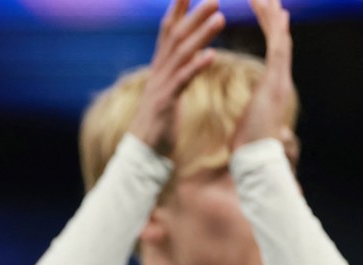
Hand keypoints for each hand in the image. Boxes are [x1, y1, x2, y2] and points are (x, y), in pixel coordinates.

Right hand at [129, 0, 225, 155]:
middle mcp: (159, 72)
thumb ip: (177, 73)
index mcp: (161, 68)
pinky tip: (212, 55)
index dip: (178, 10)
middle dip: (194, 15)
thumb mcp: (167, 93)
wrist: (142, 153)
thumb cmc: (158, 124)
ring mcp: (161, 86)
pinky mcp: (165, 103)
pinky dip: (196, 66)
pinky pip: (183, 81)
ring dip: (201, 34)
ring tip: (220, 18)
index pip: (168, 32)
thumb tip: (188, 57)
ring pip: (182, 54)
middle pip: (176, 37)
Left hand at [232, 0, 294, 148]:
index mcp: (273, 88)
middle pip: (279, 41)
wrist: (257, 161)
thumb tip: (276, 128)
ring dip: (274, 17)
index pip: (275, 53)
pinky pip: (277, 48)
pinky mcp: (276, 82)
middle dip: (273, 17)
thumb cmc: (251, 150)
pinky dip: (276, 29)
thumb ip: (263, 119)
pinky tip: (276, 11)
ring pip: (280, 40)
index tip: (270, 12)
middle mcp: (280, 80)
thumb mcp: (253, 127)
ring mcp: (280, 80)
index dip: (273, 31)